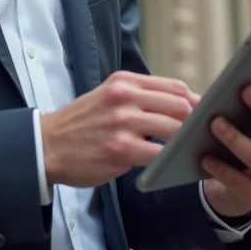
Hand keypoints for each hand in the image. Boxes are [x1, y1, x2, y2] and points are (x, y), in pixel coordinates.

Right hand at [39, 70, 198, 187]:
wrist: (46, 146)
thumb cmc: (80, 124)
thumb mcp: (107, 96)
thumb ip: (139, 97)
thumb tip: (178, 106)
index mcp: (123, 82)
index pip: (174, 86)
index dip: (195, 101)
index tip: (204, 115)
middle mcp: (124, 97)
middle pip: (179, 104)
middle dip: (195, 122)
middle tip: (202, 137)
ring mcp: (123, 123)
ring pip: (173, 128)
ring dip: (185, 142)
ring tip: (191, 151)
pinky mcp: (121, 149)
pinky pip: (159, 154)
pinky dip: (170, 161)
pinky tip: (173, 166)